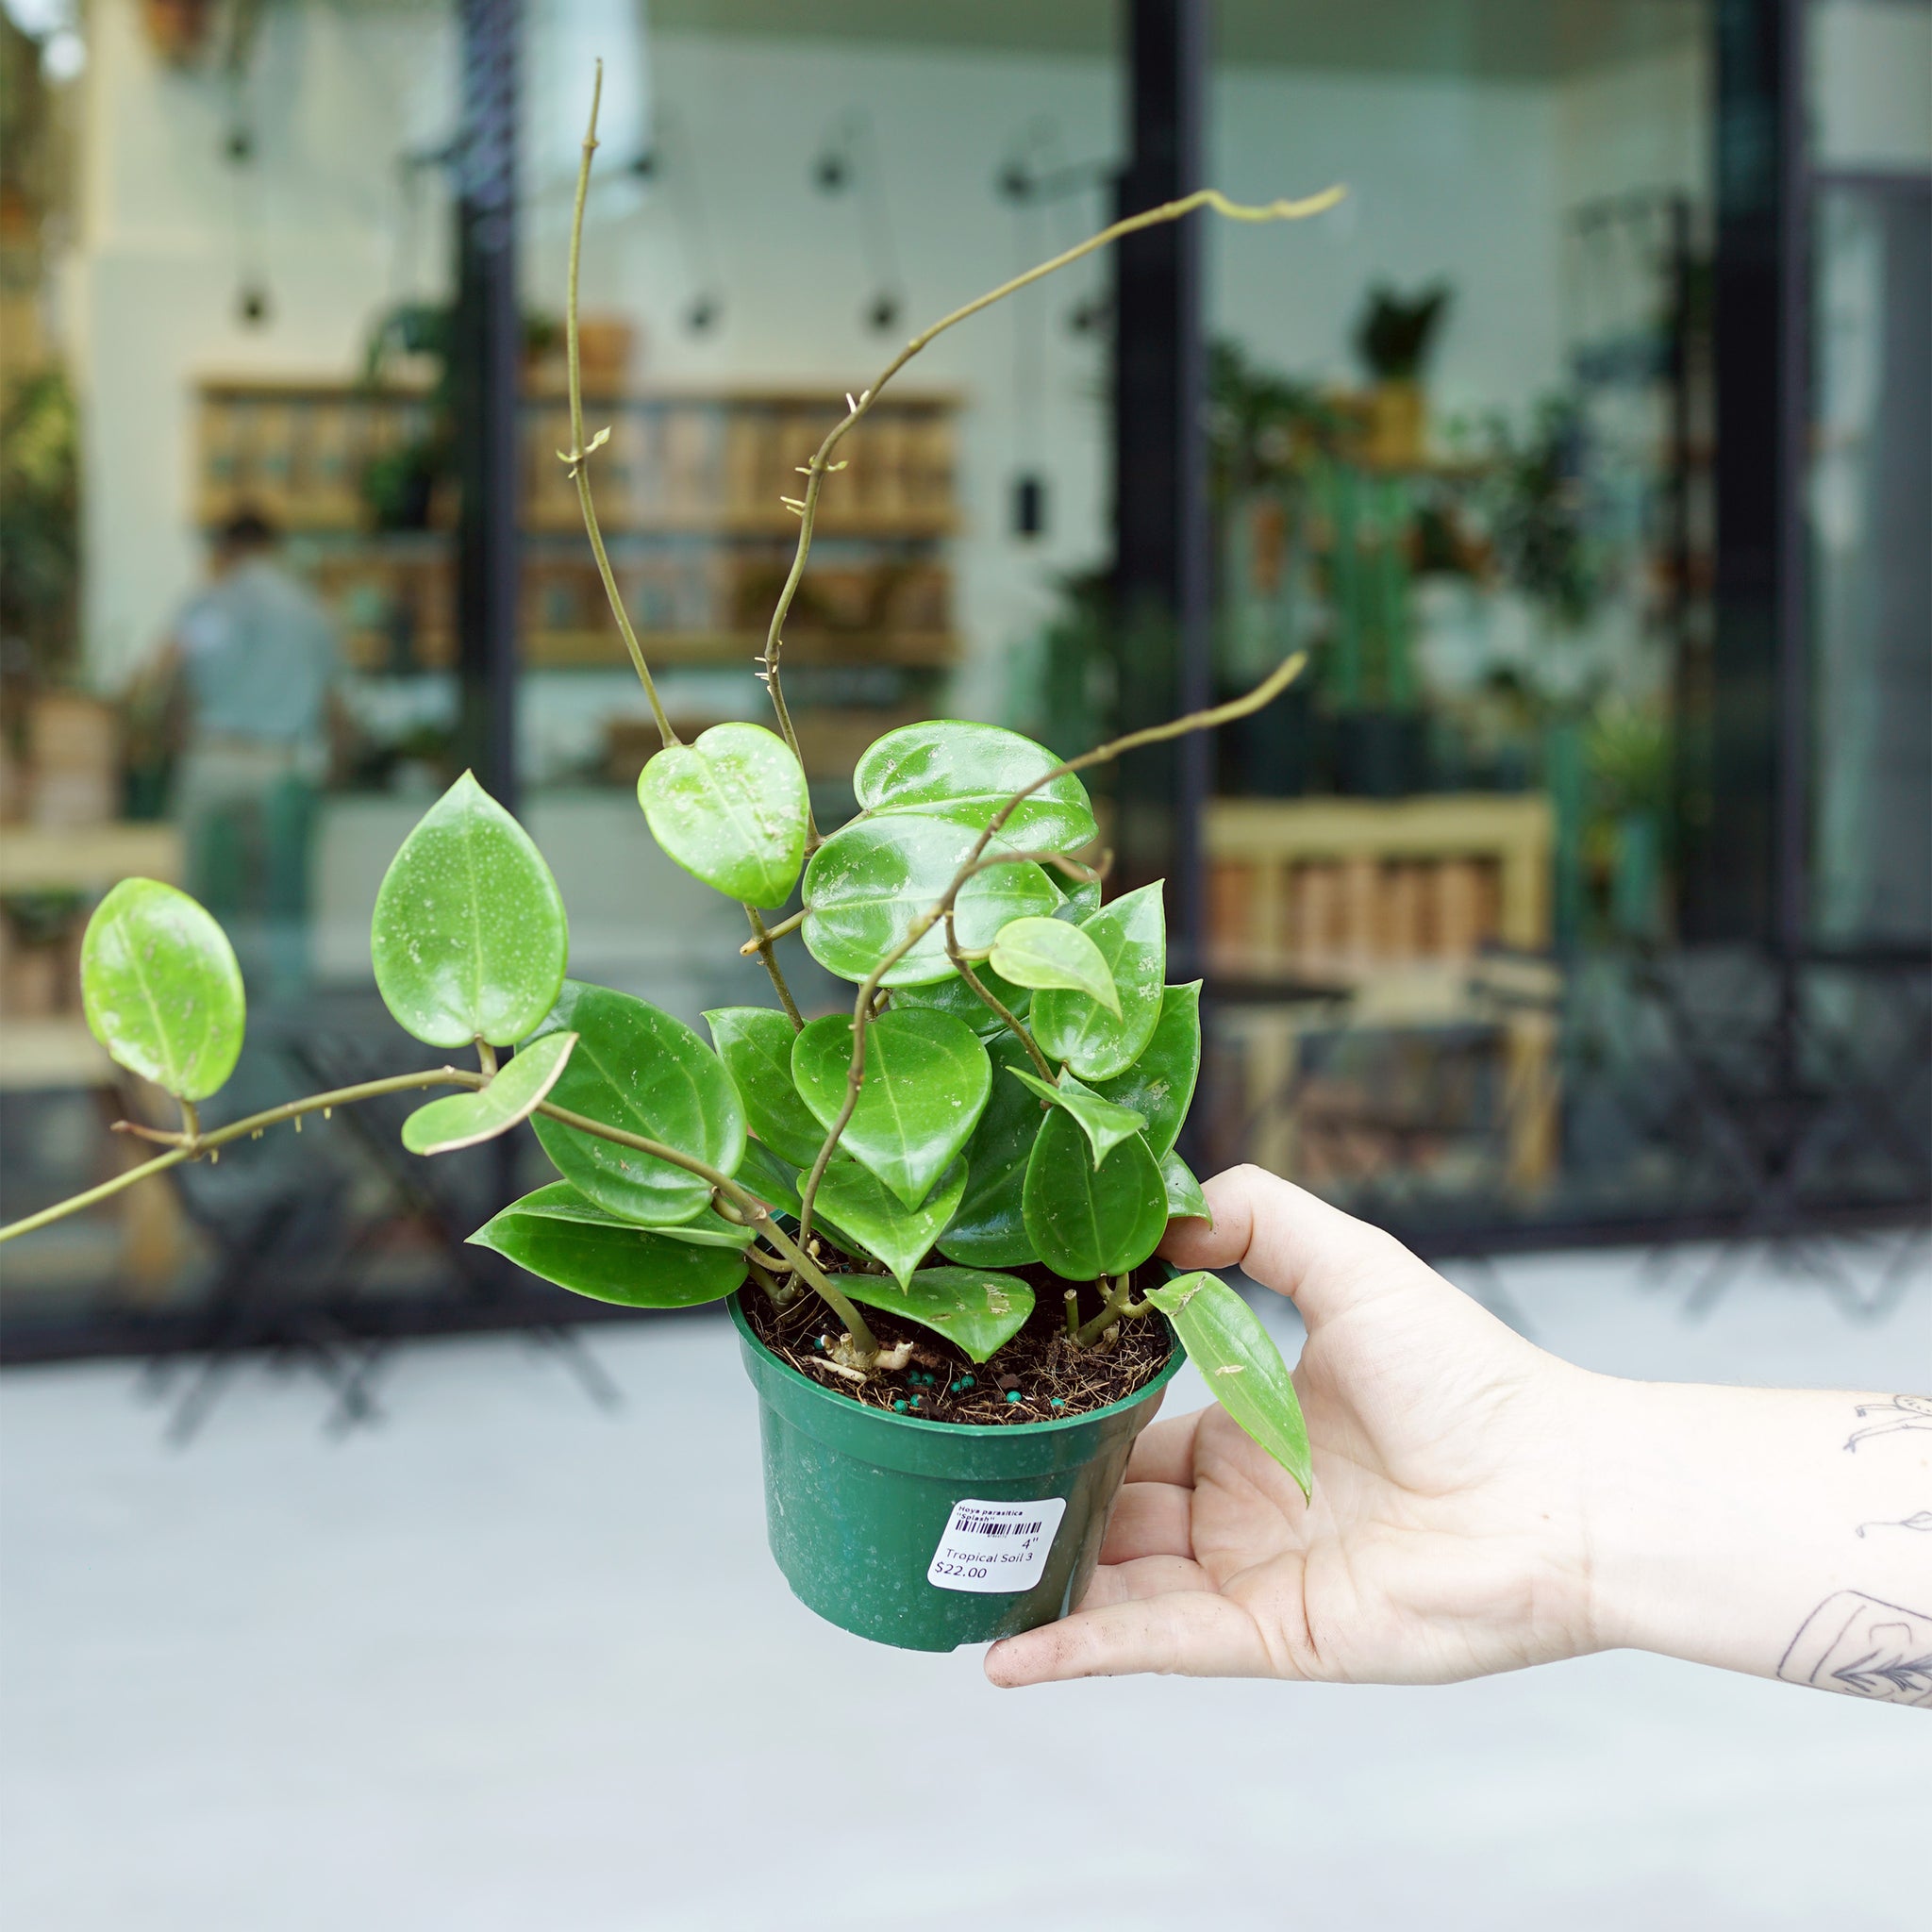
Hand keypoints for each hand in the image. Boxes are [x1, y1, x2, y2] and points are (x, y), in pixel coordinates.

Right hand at [986, 1166, 1600, 1686]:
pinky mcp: (1269, 1635)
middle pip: (1111, 1504)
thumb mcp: (1354, 1264)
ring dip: (1039, 1573)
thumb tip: (1165, 1207)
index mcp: (1252, 1427)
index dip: (1072, 1413)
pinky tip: (1004, 1651)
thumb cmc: (1471, 1379)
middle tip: (945, 1478)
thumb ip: (1260, 1216)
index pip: (1135, 1426)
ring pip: (1116, 1577)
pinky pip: (1155, 1643)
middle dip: (1035, 1496)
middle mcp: (1242, 1505)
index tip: (999, 1389)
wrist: (1563, 1489)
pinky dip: (1078, 1648)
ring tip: (947, 1560)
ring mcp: (1251, 1575)